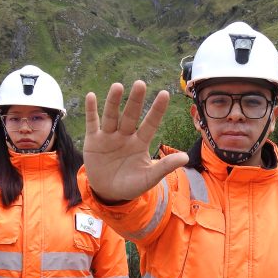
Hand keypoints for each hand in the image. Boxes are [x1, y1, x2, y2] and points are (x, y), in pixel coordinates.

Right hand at [82, 80, 187, 202]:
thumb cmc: (131, 185)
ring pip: (111, 116)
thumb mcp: (149, 177)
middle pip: (130, 115)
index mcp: (140, 142)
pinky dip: (91, 110)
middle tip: (140, 84)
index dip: (157, 110)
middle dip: (135, 101)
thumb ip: (165, 166)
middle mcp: (125, 135)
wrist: (108, 193)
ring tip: (117, 86)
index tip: (165, 94)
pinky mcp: (93, 140)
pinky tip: (91, 96)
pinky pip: (92, 123)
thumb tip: (186, 157)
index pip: (150, 123)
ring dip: (113, 101)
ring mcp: (108, 136)